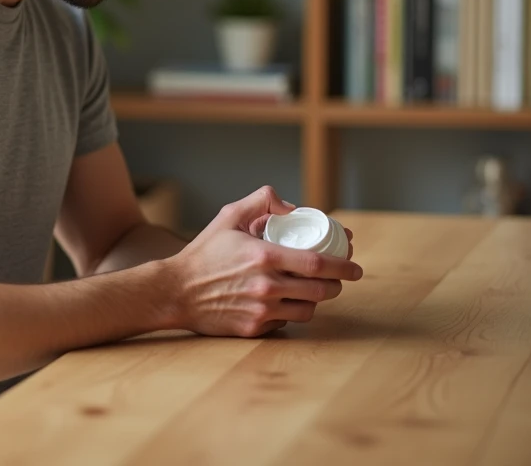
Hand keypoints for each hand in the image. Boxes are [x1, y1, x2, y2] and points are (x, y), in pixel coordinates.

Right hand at [166, 186, 362, 337]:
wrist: (175, 292)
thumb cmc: (203, 253)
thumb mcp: (228, 216)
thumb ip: (261, 201)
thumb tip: (292, 208)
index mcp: (264, 256)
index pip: (318, 263)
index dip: (344, 265)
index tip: (355, 266)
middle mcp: (267, 286)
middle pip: (321, 290)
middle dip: (337, 284)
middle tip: (338, 278)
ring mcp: (261, 310)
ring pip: (308, 310)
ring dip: (317, 300)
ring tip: (314, 291)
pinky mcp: (254, 328)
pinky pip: (286, 322)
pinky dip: (291, 312)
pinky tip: (285, 302)